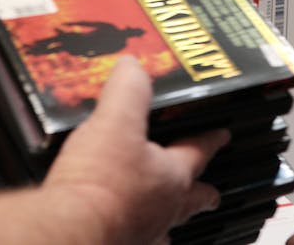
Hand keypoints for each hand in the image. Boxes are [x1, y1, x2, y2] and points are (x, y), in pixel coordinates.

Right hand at [42, 57, 227, 242]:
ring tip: (164, 219)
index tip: (224, 135)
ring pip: (165, 228)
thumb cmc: (99, 183)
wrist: (70, 233)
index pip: (198, 152)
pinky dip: (132, 236)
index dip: (210, 139)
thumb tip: (133, 65)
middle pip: (191, 201)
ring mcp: (142, 236)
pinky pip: (134, 241)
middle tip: (212, 194)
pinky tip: (122, 231)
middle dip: (202, 194)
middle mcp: (162, 211)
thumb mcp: (113, 121)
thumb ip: (127, 90)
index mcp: (170, 177)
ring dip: (167, 221)